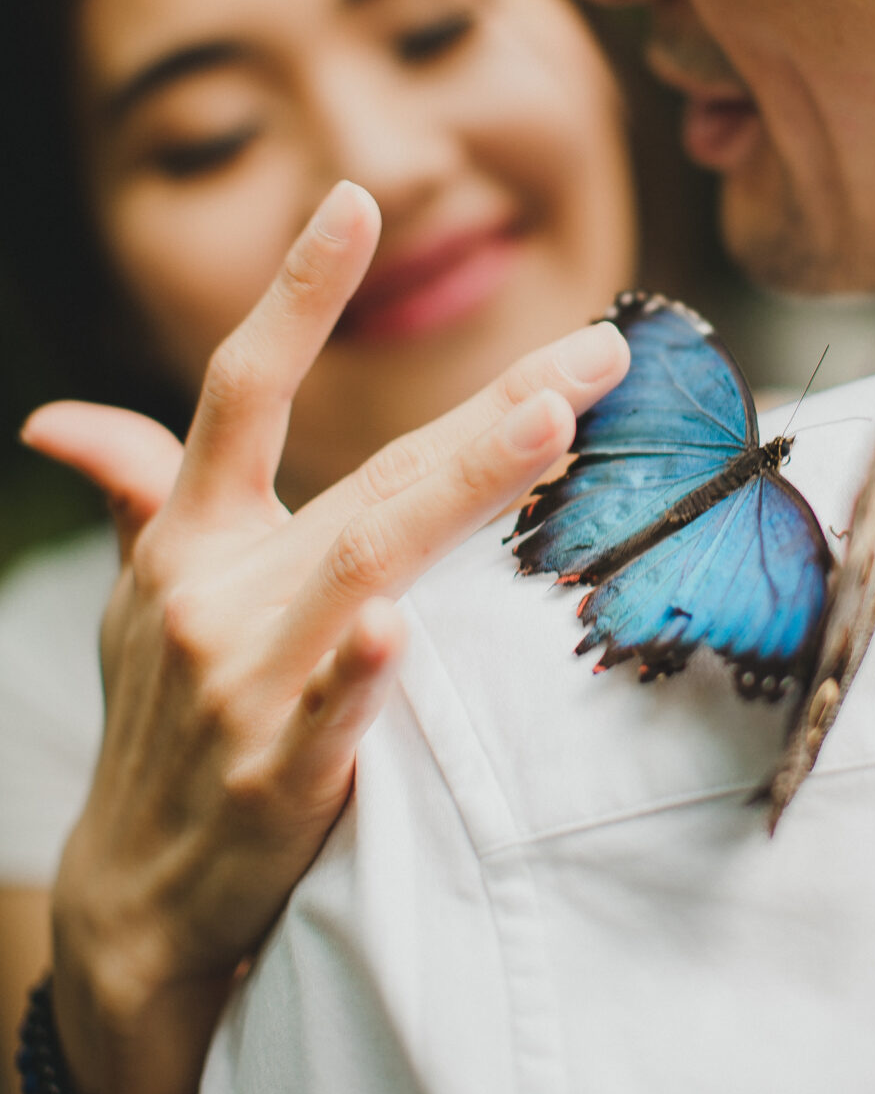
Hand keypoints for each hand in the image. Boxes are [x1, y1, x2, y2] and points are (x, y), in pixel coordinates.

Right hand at [22, 181, 627, 1093]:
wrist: (141, 894)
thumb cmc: (161, 717)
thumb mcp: (141, 597)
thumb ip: (135, 491)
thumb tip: (61, 420)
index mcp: (192, 536)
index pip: (243, 390)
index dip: (297, 294)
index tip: (356, 199)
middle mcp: (215, 591)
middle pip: (363, 474)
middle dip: (484, 409)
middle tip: (594, 354)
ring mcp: (242, 681)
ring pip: (364, 564)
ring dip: (457, 491)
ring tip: (548, 426)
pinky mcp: (270, 774)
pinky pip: (325, 713)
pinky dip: (358, 672)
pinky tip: (396, 629)